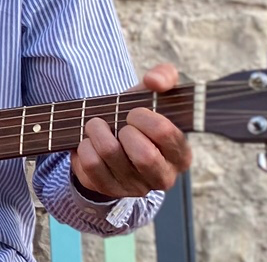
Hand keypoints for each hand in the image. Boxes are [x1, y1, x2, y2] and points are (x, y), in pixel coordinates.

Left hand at [71, 63, 191, 198]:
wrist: (111, 137)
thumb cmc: (137, 116)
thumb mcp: (153, 94)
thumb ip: (165, 76)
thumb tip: (156, 81)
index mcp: (181, 154)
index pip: (166, 134)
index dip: (145, 117)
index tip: (135, 112)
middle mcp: (163, 176)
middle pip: (144, 155)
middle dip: (124, 129)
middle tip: (119, 122)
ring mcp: (135, 187)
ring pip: (111, 154)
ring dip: (98, 131)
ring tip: (97, 125)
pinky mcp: (109, 190)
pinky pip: (91, 165)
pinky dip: (85, 146)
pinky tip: (89, 142)